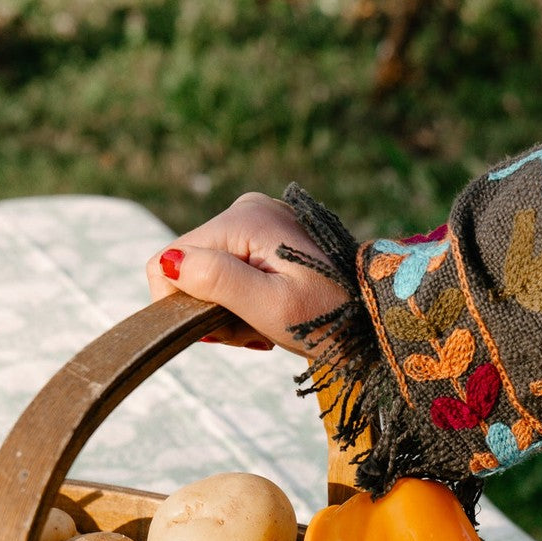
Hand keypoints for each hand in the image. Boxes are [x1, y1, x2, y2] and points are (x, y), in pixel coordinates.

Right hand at [145, 192, 347, 353]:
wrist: (374, 316)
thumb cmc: (329, 318)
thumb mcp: (271, 306)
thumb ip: (217, 281)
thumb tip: (167, 262)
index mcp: (244, 219)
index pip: (168, 260)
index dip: (182, 304)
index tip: (224, 330)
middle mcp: (247, 207)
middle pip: (190, 265)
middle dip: (210, 308)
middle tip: (251, 333)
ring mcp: (258, 218)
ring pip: (208, 271)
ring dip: (228, 308)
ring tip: (264, 326)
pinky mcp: (266, 234)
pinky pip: (230, 268)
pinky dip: (242, 298)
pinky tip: (269, 312)